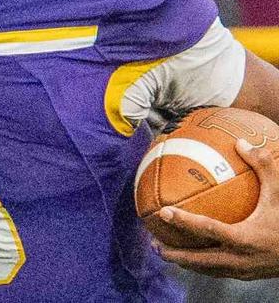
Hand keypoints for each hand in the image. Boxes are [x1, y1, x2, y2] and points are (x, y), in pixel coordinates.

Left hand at [155, 138, 278, 278]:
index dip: (184, 221)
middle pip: (198, 260)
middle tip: (154, 244)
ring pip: (206, 269)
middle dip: (174, 254)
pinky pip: (217, 272)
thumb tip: (240, 142)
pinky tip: (194, 257)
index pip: (207, 229)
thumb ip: (263, 166)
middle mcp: (240, 258)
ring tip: (165, 252)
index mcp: (244, 238)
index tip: (163, 212)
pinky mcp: (246, 275)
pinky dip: (201, 266)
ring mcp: (242, 270)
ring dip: (185, 263)